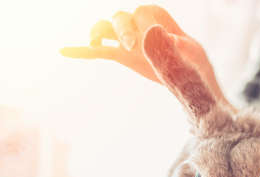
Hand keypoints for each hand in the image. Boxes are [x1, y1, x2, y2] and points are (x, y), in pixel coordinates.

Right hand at [60, 5, 227, 104]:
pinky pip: (101, 50)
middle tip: (130, 47)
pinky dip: (83, 50)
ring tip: (95, 42)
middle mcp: (143, 27)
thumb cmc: (195, 68)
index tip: (148, 39)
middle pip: (123, 16)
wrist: (190, 82)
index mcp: (162, 22)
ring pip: (107, 27)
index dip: (144, 22)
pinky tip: (64, 51)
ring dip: (99, 32)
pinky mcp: (123, 55)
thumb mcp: (190, 59)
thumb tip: (153, 33)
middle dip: (122, 29)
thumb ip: (174, 48)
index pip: (146, 11)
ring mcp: (131, 40)